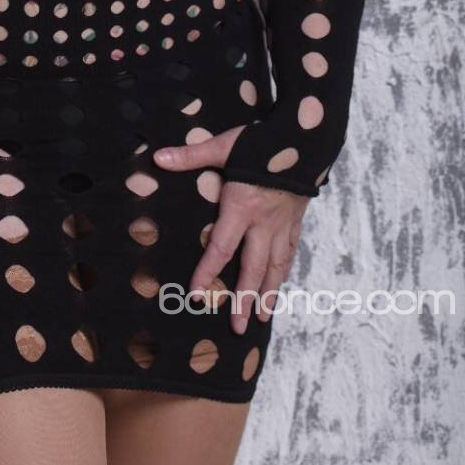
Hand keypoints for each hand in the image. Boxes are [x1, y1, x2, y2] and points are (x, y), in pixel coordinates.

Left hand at [152, 123, 309, 333]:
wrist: (306, 137)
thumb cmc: (262, 141)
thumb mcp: (224, 145)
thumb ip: (191, 156)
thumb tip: (158, 158)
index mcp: (242, 207)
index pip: (222, 247)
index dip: (208, 271)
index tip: (196, 293)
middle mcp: (264, 223)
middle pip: (253, 268)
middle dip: (245, 299)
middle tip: (239, 327)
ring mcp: (283, 224)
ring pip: (276, 266)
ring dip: (268, 293)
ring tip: (262, 317)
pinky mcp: (296, 220)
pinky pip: (290, 252)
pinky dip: (284, 271)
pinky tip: (280, 283)